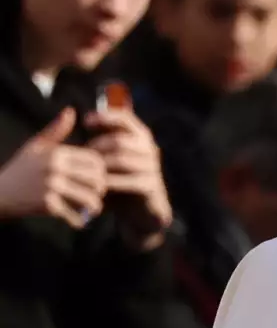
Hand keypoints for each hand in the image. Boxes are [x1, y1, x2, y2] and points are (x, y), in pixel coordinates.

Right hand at [0, 108, 105, 227]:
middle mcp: (55, 168)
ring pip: (89, 197)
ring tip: (94, 208)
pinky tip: (80, 220)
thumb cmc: (20, 169)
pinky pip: (74, 215)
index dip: (102, 170)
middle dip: (101, 189)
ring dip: (95, 206)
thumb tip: (71, 111)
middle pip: (96, 179)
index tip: (99, 177)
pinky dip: (79, 220)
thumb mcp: (35, 146)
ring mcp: (51, 187)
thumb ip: (56, 130)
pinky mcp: (47, 205)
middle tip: (99, 195)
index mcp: (57, 153)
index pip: (96, 160)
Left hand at [84, 108, 170, 249]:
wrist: (139, 211)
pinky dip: (111, 183)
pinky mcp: (151, 185)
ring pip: (122, 160)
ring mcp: (152, 167)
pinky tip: (98, 187)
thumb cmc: (118, 180)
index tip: (85, 121)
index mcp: (140, 136)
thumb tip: (73, 115)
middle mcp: (149, 149)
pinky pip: (128, 181)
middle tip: (81, 155)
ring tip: (87, 172)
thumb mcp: (110, 157)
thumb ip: (99, 139)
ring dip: (101, 166)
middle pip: (119, 141)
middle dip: (97, 147)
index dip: (105, 117)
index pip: (125, 117)